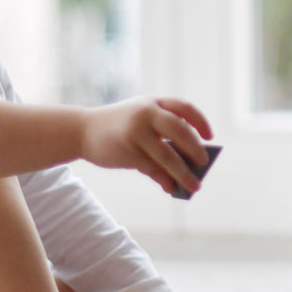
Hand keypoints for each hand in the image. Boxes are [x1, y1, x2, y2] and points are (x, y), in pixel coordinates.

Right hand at [80, 97, 212, 195]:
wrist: (82, 131)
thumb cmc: (119, 128)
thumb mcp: (141, 123)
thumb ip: (162, 138)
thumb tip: (188, 166)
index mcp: (154, 103)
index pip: (184, 109)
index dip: (200, 122)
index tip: (209, 137)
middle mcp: (146, 113)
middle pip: (180, 130)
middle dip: (195, 148)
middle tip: (204, 162)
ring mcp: (136, 131)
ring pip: (167, 155)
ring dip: (183, 173)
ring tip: (194, 186)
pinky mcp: (127, 150)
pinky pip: (152, 168)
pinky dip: (164, 179)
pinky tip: (171, 188)